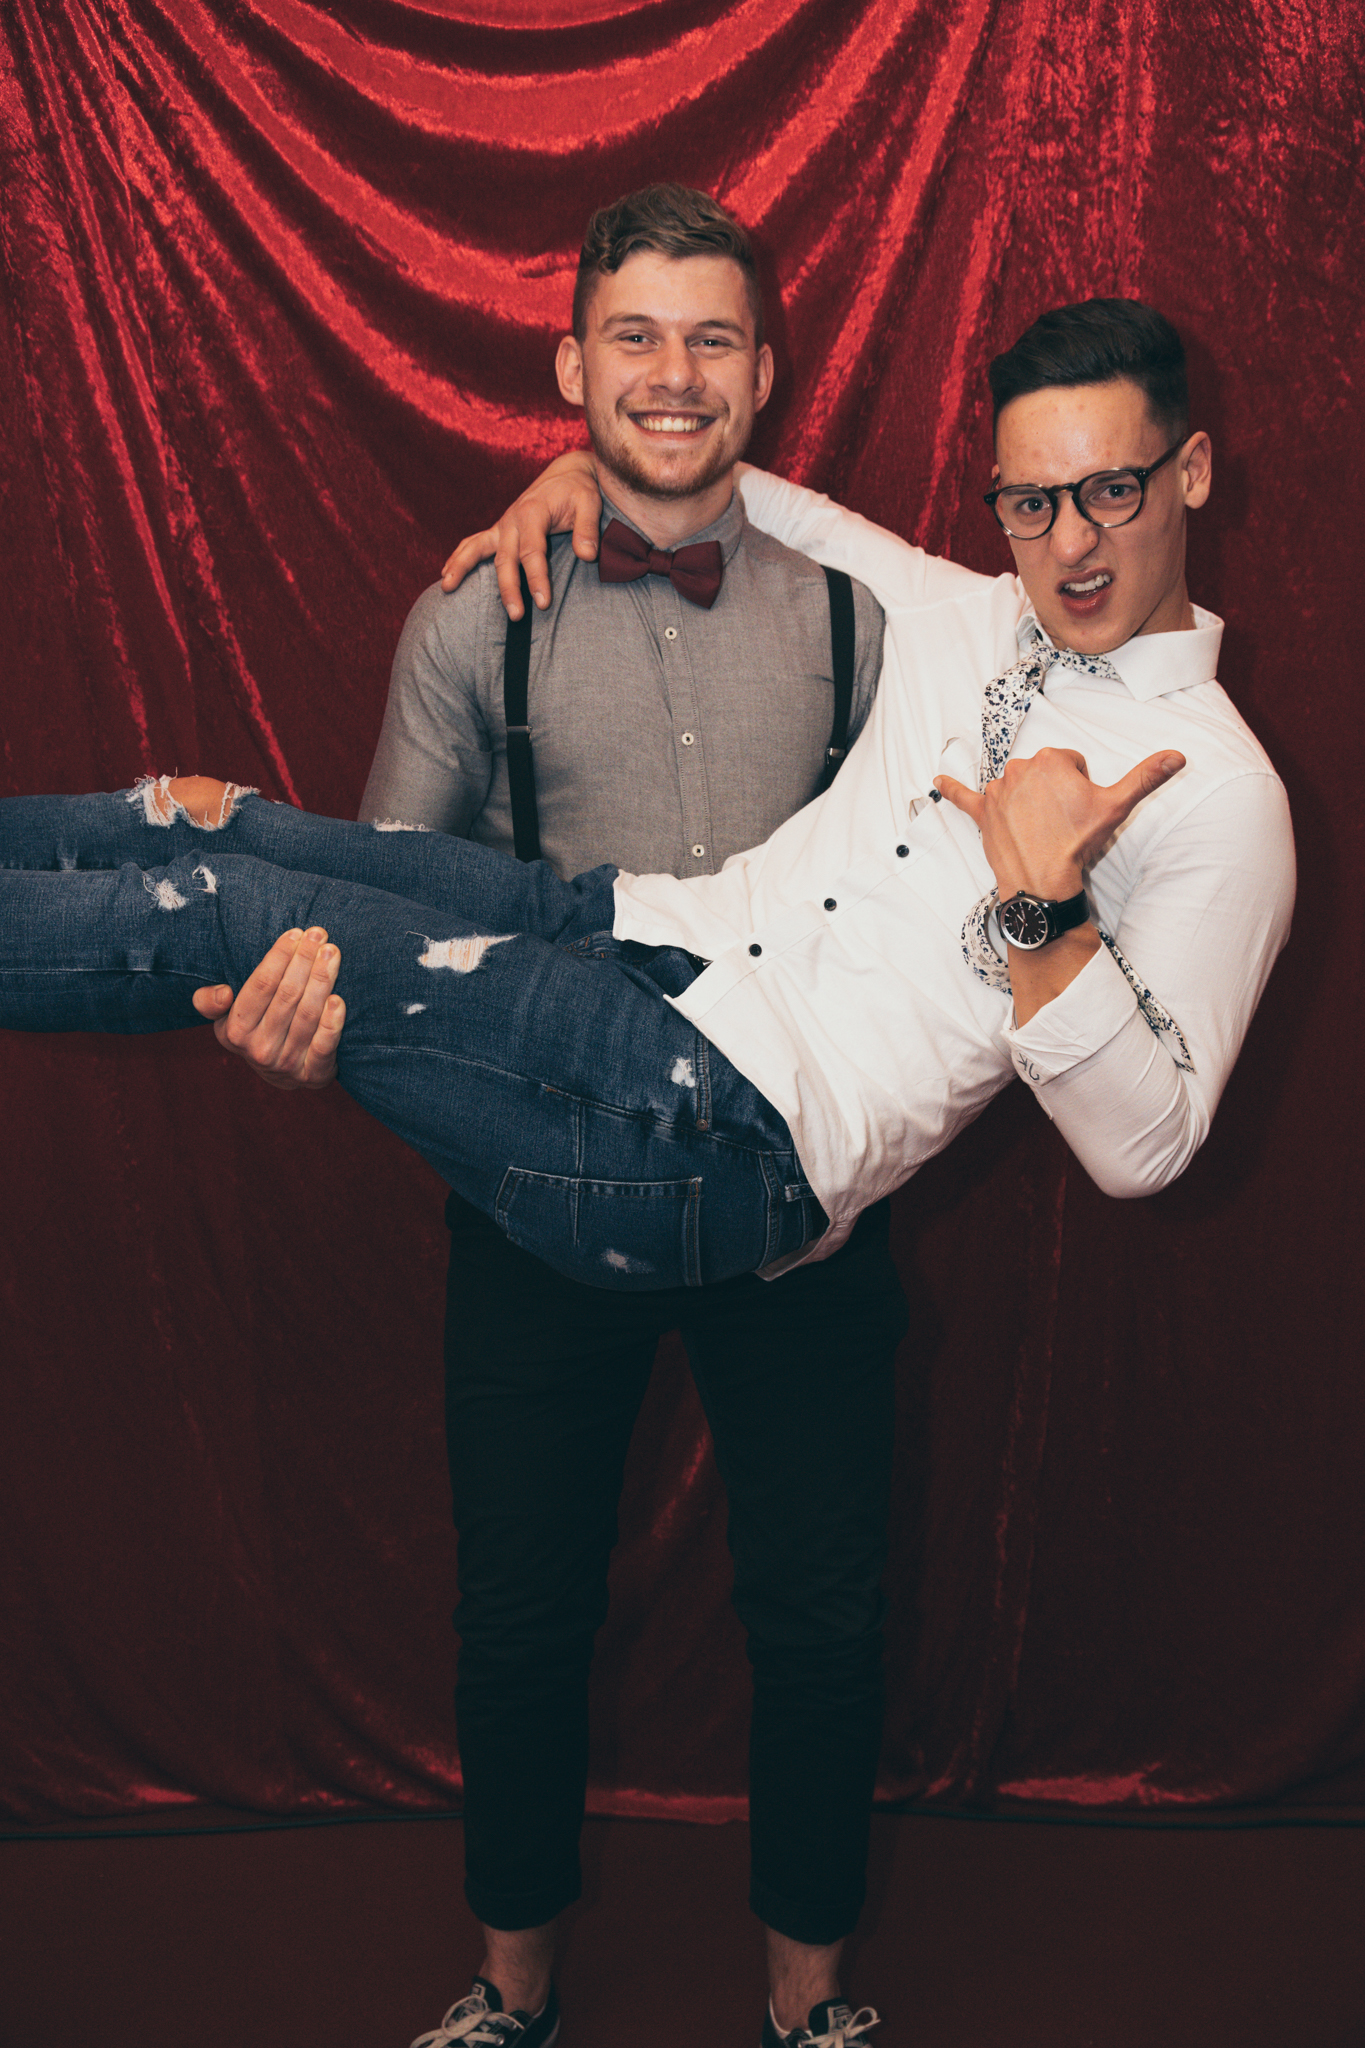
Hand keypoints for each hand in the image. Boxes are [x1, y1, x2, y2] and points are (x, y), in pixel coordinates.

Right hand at [191, 926, 344, 1089]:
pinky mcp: (313, 1074)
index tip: (295, 933)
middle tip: (319, 935)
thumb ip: (209, 1003)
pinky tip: (338, 999)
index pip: (261, 985)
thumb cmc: (252, 1032)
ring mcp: (288, 1062)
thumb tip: (223, 992)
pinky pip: (324, 1046)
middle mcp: (260, 1048)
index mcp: (236, 1030)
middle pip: (288, 996)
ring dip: (322, 981)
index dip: (279, 957)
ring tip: (332, 953)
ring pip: (307, 1015)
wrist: (279, 1076)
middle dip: (304, 960)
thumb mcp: (224, 1019)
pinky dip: (332, 1022)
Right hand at [439, 450, 602, 616]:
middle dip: (509, 588)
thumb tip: (587, 555)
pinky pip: (474, 544)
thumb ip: (588, 528)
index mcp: (533, 512)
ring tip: (447, 589)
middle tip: (516, 615)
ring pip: (478, 549)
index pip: (532, 551)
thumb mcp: (590, 502)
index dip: (537, 578)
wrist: (566, 474)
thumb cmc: (578, 490)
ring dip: (463, 569)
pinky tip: (446, 575)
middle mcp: (512, 519)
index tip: (543, 603)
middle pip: (505, 558)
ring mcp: (502, 525)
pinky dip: (459, 558)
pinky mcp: (499, 530)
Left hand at [935, 748, 1185, 901]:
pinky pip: (963, 796)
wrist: (1043, 879)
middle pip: (1044, 773)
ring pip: (1018, 787)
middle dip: (1054, 793)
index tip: (1078, 810)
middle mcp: (1019, 768)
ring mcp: (998, 791)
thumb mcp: (1116, 807)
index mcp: (1050, 759)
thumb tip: (1178, 756)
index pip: (1070, 762)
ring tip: (1038, 828)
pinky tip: (939, 779)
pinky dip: (952, 789)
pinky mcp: (983, 813)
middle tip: (1061, 822)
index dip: (1079, 787)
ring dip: (1026, 801)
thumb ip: (1146, 777)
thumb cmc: (1077, 842)